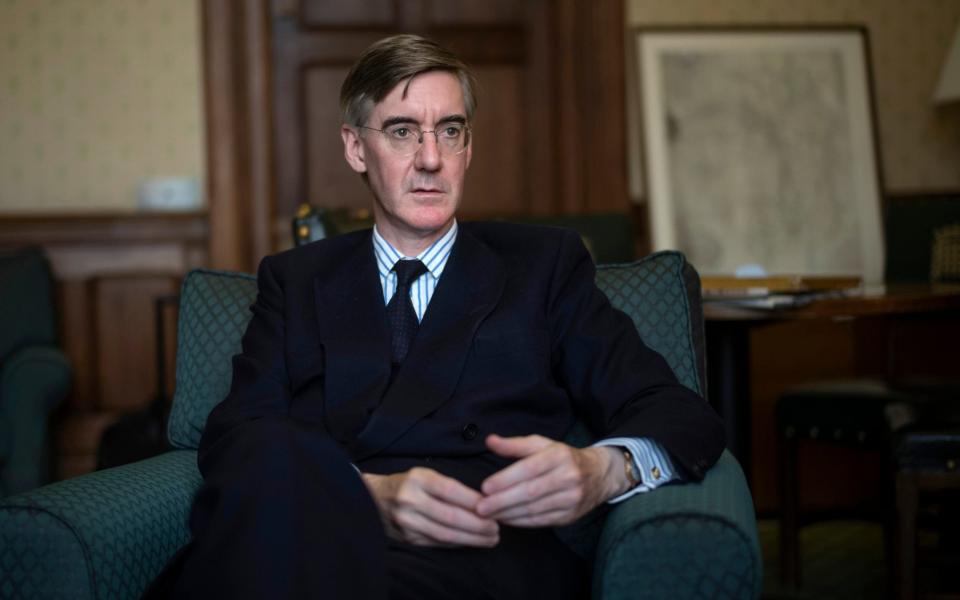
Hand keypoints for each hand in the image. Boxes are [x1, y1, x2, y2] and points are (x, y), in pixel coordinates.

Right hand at [361, 467, 498, 546]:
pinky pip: (437, 543)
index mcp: (418, 479)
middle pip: (450, 516)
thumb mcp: (424, 475)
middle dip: (477, 525)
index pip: (451, 491)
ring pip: (445, 534)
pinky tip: (471, 542)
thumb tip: (482, 500)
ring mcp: (407, 522)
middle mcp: (410, 500)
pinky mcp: (407, 538)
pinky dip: (457, 544)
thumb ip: (448, 485)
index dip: (474, 501)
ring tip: (490, 538)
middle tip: (497, 529)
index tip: (493, 508)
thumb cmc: (408, 484)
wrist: (374, 498)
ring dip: (471, 538)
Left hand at [476, 434, 628, 526]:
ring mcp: (571, 499)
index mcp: (560, 456)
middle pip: (531, 492)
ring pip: (535, 509)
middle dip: (502, 501)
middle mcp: (568, 477)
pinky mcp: (570, 516)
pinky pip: (541, 521)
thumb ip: (515, 445)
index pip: (529, 468)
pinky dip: (520, 522)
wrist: (598, 475)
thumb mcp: (542, 444)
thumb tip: (489, 441)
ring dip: (508, 514)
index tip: (485, 487)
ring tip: (488, 515)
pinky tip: (504, 519)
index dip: (506, 479)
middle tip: (480, 507)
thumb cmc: (562, 457)